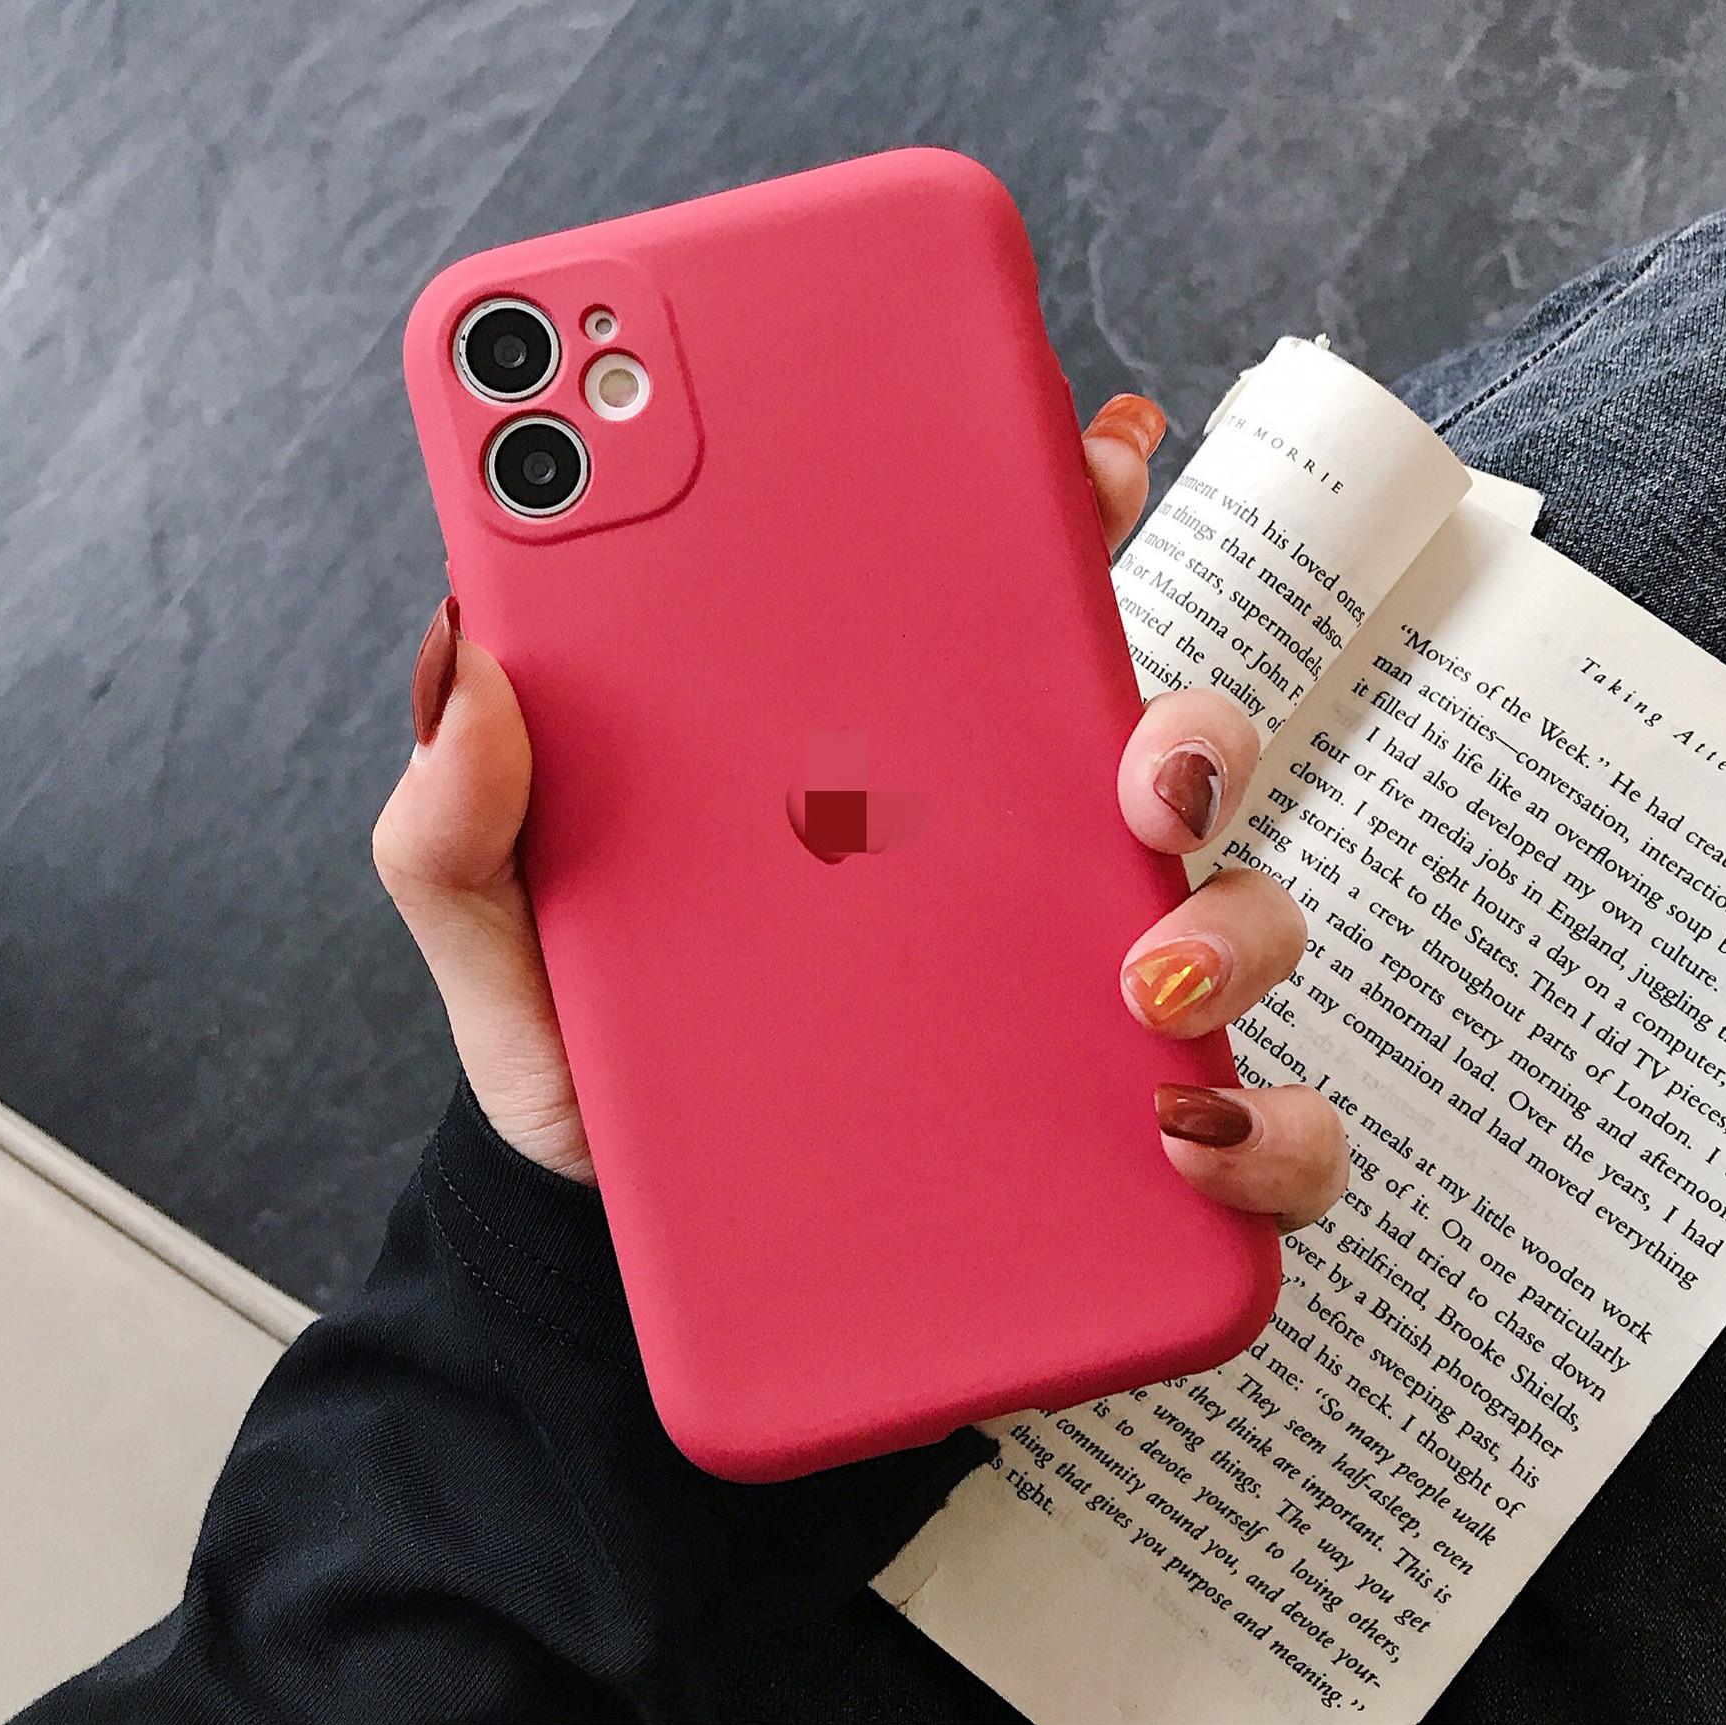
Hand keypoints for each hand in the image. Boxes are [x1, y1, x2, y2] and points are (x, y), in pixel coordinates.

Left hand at [373, 394, 1346, 1229]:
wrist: (616, 1269)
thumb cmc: (591, 1067)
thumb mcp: (504, 929)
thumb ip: (460, 812)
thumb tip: (471, 664)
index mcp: (882, 776)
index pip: (993, 619)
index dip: (1061, 514)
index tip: (1094, 455)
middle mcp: (1002, 871)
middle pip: (1158, 752)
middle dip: (1192, 730)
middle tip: (1143, 765)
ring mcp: (1068, 1007)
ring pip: (1233, 918)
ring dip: (1230, 926)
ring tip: (1141, 977)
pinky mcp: (1107, 1152)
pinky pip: (1250, 1133)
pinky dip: (1265, 1131)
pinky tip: (1183, 1136)